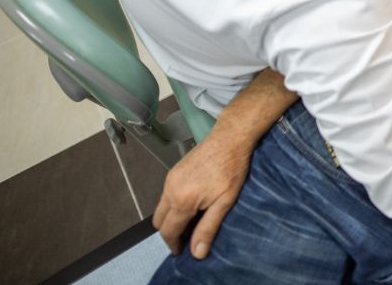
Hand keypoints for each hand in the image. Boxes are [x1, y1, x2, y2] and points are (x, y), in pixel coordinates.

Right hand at [152, 132, 253, 258]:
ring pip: (161, 208)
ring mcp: (170, 179)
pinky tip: (191, 202)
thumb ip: (208, 227)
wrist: (230, 138)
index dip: (174, 244)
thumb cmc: (232, 169)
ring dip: (171, 217)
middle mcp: (170, 190)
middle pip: (159, 221)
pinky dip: (172, 204)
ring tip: (191, 220)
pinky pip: (165, 195)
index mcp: (182, 201)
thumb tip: (196, 253)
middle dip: (169, 232)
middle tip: (186, 237)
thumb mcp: (225, 202)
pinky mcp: (173, 171)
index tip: (181, 251)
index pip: (169, 231)